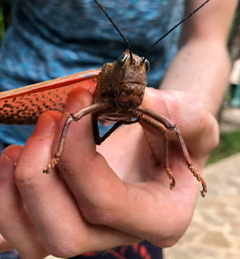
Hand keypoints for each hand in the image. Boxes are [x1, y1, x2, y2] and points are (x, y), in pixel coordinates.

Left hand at [0, 86, 218, 257]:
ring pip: (34, 241)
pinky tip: (11, 163)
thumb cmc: (182, 130)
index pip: (106, 202)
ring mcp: (91, 231)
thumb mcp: (189, 114)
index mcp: (160, 217)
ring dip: (14, 191)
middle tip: (49, 119)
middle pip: (64, 234)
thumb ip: (167, 108)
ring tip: (20, 145)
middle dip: (41, 175)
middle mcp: (121, 234)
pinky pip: (23, 232)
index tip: (76, 101)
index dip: (79, 152)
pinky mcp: (68, 218)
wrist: (166, 140)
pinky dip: (5, 203)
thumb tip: (120, 94)